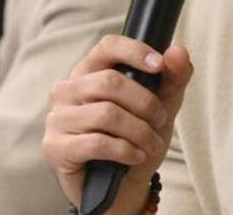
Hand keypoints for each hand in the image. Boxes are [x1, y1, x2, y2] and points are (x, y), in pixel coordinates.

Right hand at [43, 36, 193, 214]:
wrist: (120, 185)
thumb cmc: (134, 138)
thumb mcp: (161, 105)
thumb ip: (173, 77)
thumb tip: (177, 51)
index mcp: (89, 72)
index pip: (107, 46)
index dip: (134, 51)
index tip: (158, 65)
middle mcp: (67, 90)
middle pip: (110, 82)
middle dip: (145, 103)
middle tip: (160, 120)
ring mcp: (58, 118)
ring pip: (106, 114)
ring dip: (140, 131)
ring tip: (151, 143)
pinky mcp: (55, 147)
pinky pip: (97, 142)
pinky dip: (125, 150)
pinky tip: (135, 155)